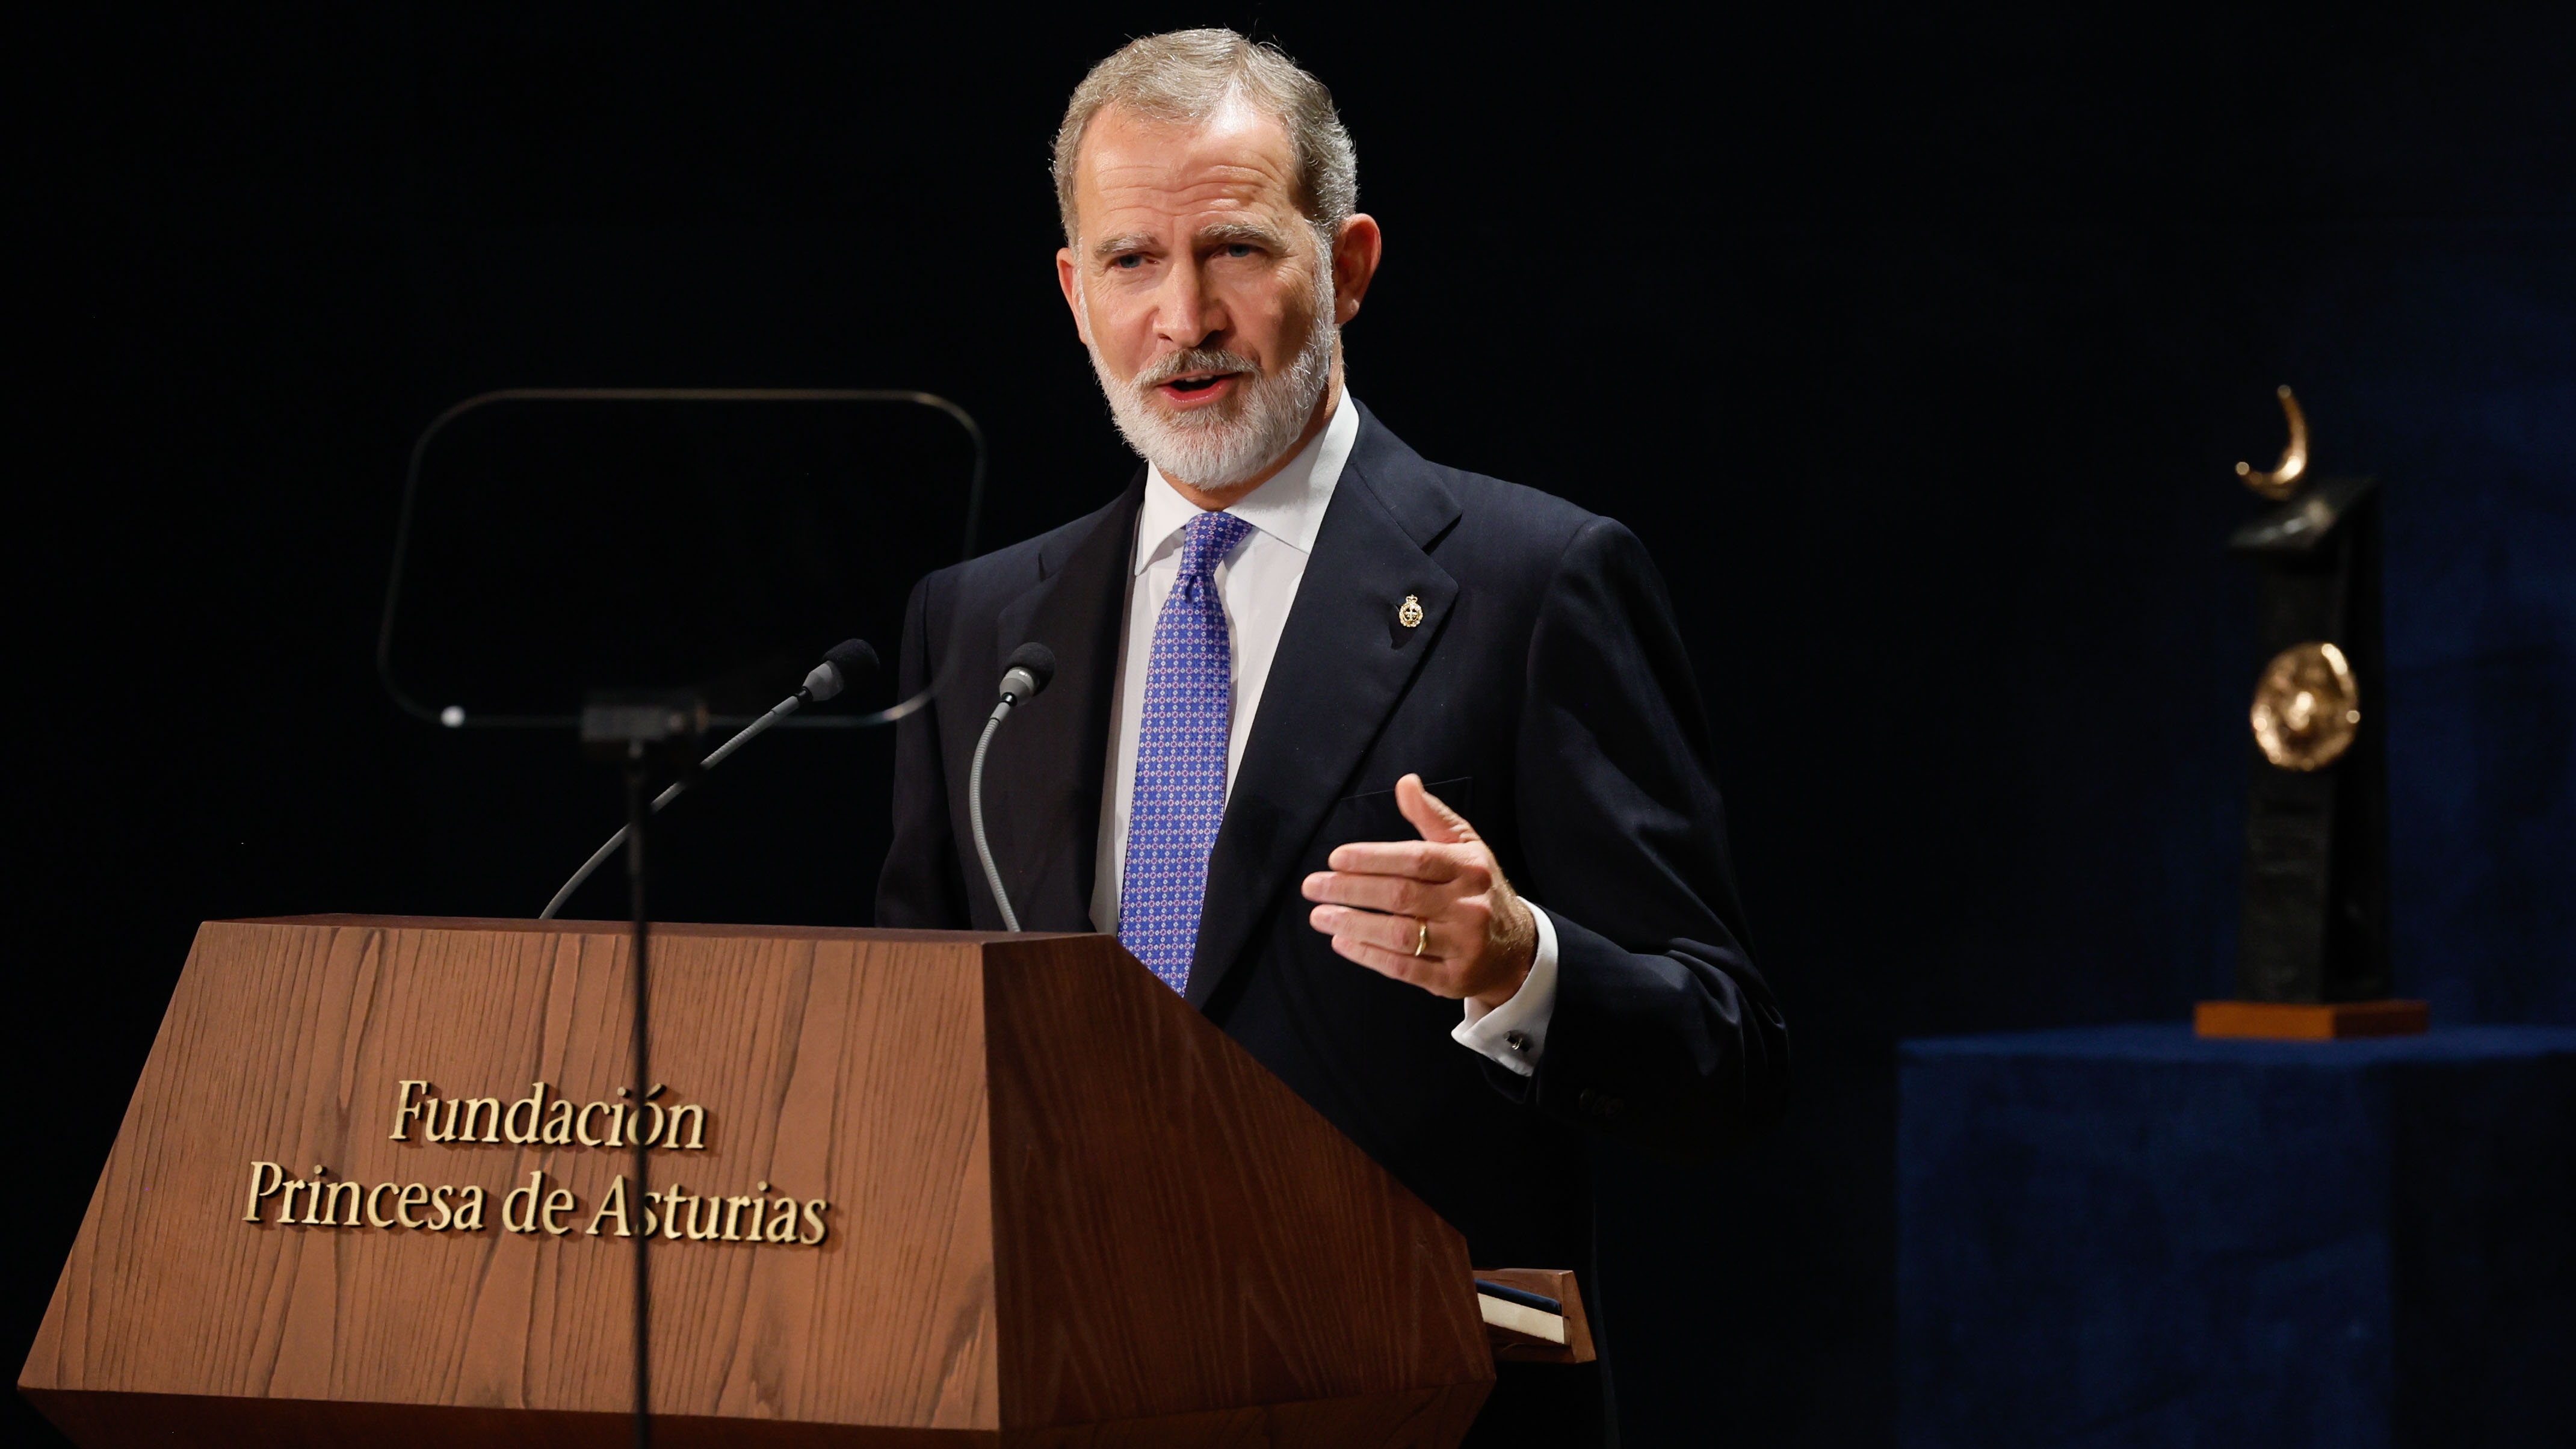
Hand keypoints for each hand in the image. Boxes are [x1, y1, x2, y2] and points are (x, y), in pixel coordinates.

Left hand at [1301, 774, 1537, 1008]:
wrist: (1516, 949)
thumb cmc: (1478, 890)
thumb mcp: (1466, 847)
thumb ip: (1432, 817)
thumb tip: (1405, 783)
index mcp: (1470, 868)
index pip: (1416, 860)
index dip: (1373, 858)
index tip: (1335, 858)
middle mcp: (1470, 906)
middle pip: (1402, 897)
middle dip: (1351, 891)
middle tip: (1312, 887)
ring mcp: (1463, 946)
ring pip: (1400, 935)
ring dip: (1353, 925)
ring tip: (1319, 916)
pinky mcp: (1453, 980)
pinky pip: (1404, 969)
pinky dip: (1368, 955)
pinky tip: (1342, 942)